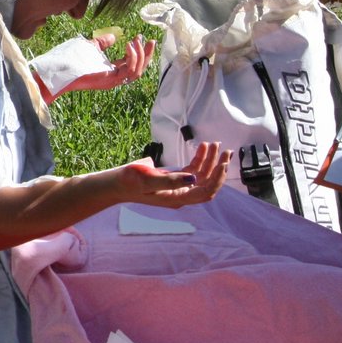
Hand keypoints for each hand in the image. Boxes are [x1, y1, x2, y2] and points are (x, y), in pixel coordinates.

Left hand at [63, 34, 155, 94]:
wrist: (62, 71)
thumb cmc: (74, 61)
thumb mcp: (92, 47)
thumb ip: (103, 43)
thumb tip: (114, 36)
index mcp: (112, 71)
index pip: (132, 63)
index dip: (139, 51)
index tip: (140, 37)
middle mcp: (115, 77)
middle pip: (139, 68)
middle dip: (146, 54)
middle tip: (150, 41)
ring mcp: (114, 80)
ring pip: (137, 71)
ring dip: (140, 55)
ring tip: (137, 41)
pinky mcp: (112, 80)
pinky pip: (129, 71)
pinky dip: (132, 58)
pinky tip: (129, 46)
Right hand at [112, 140, 229, 208]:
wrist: (116, 183)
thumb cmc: (129, 182)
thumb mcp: (148, 180)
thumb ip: (171, 180)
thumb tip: (194, 178)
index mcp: (177, 198)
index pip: (205, 192)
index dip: (217, 179)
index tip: (223, 163)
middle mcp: (181, 194)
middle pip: (207, 183)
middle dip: (217, 167)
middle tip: (225, 151)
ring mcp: (178, 187)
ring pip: (201, 175)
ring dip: (210, 160)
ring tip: (214, 144)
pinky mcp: (174, 179)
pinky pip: (192, 170)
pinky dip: (199, 159)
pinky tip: (202, 147)